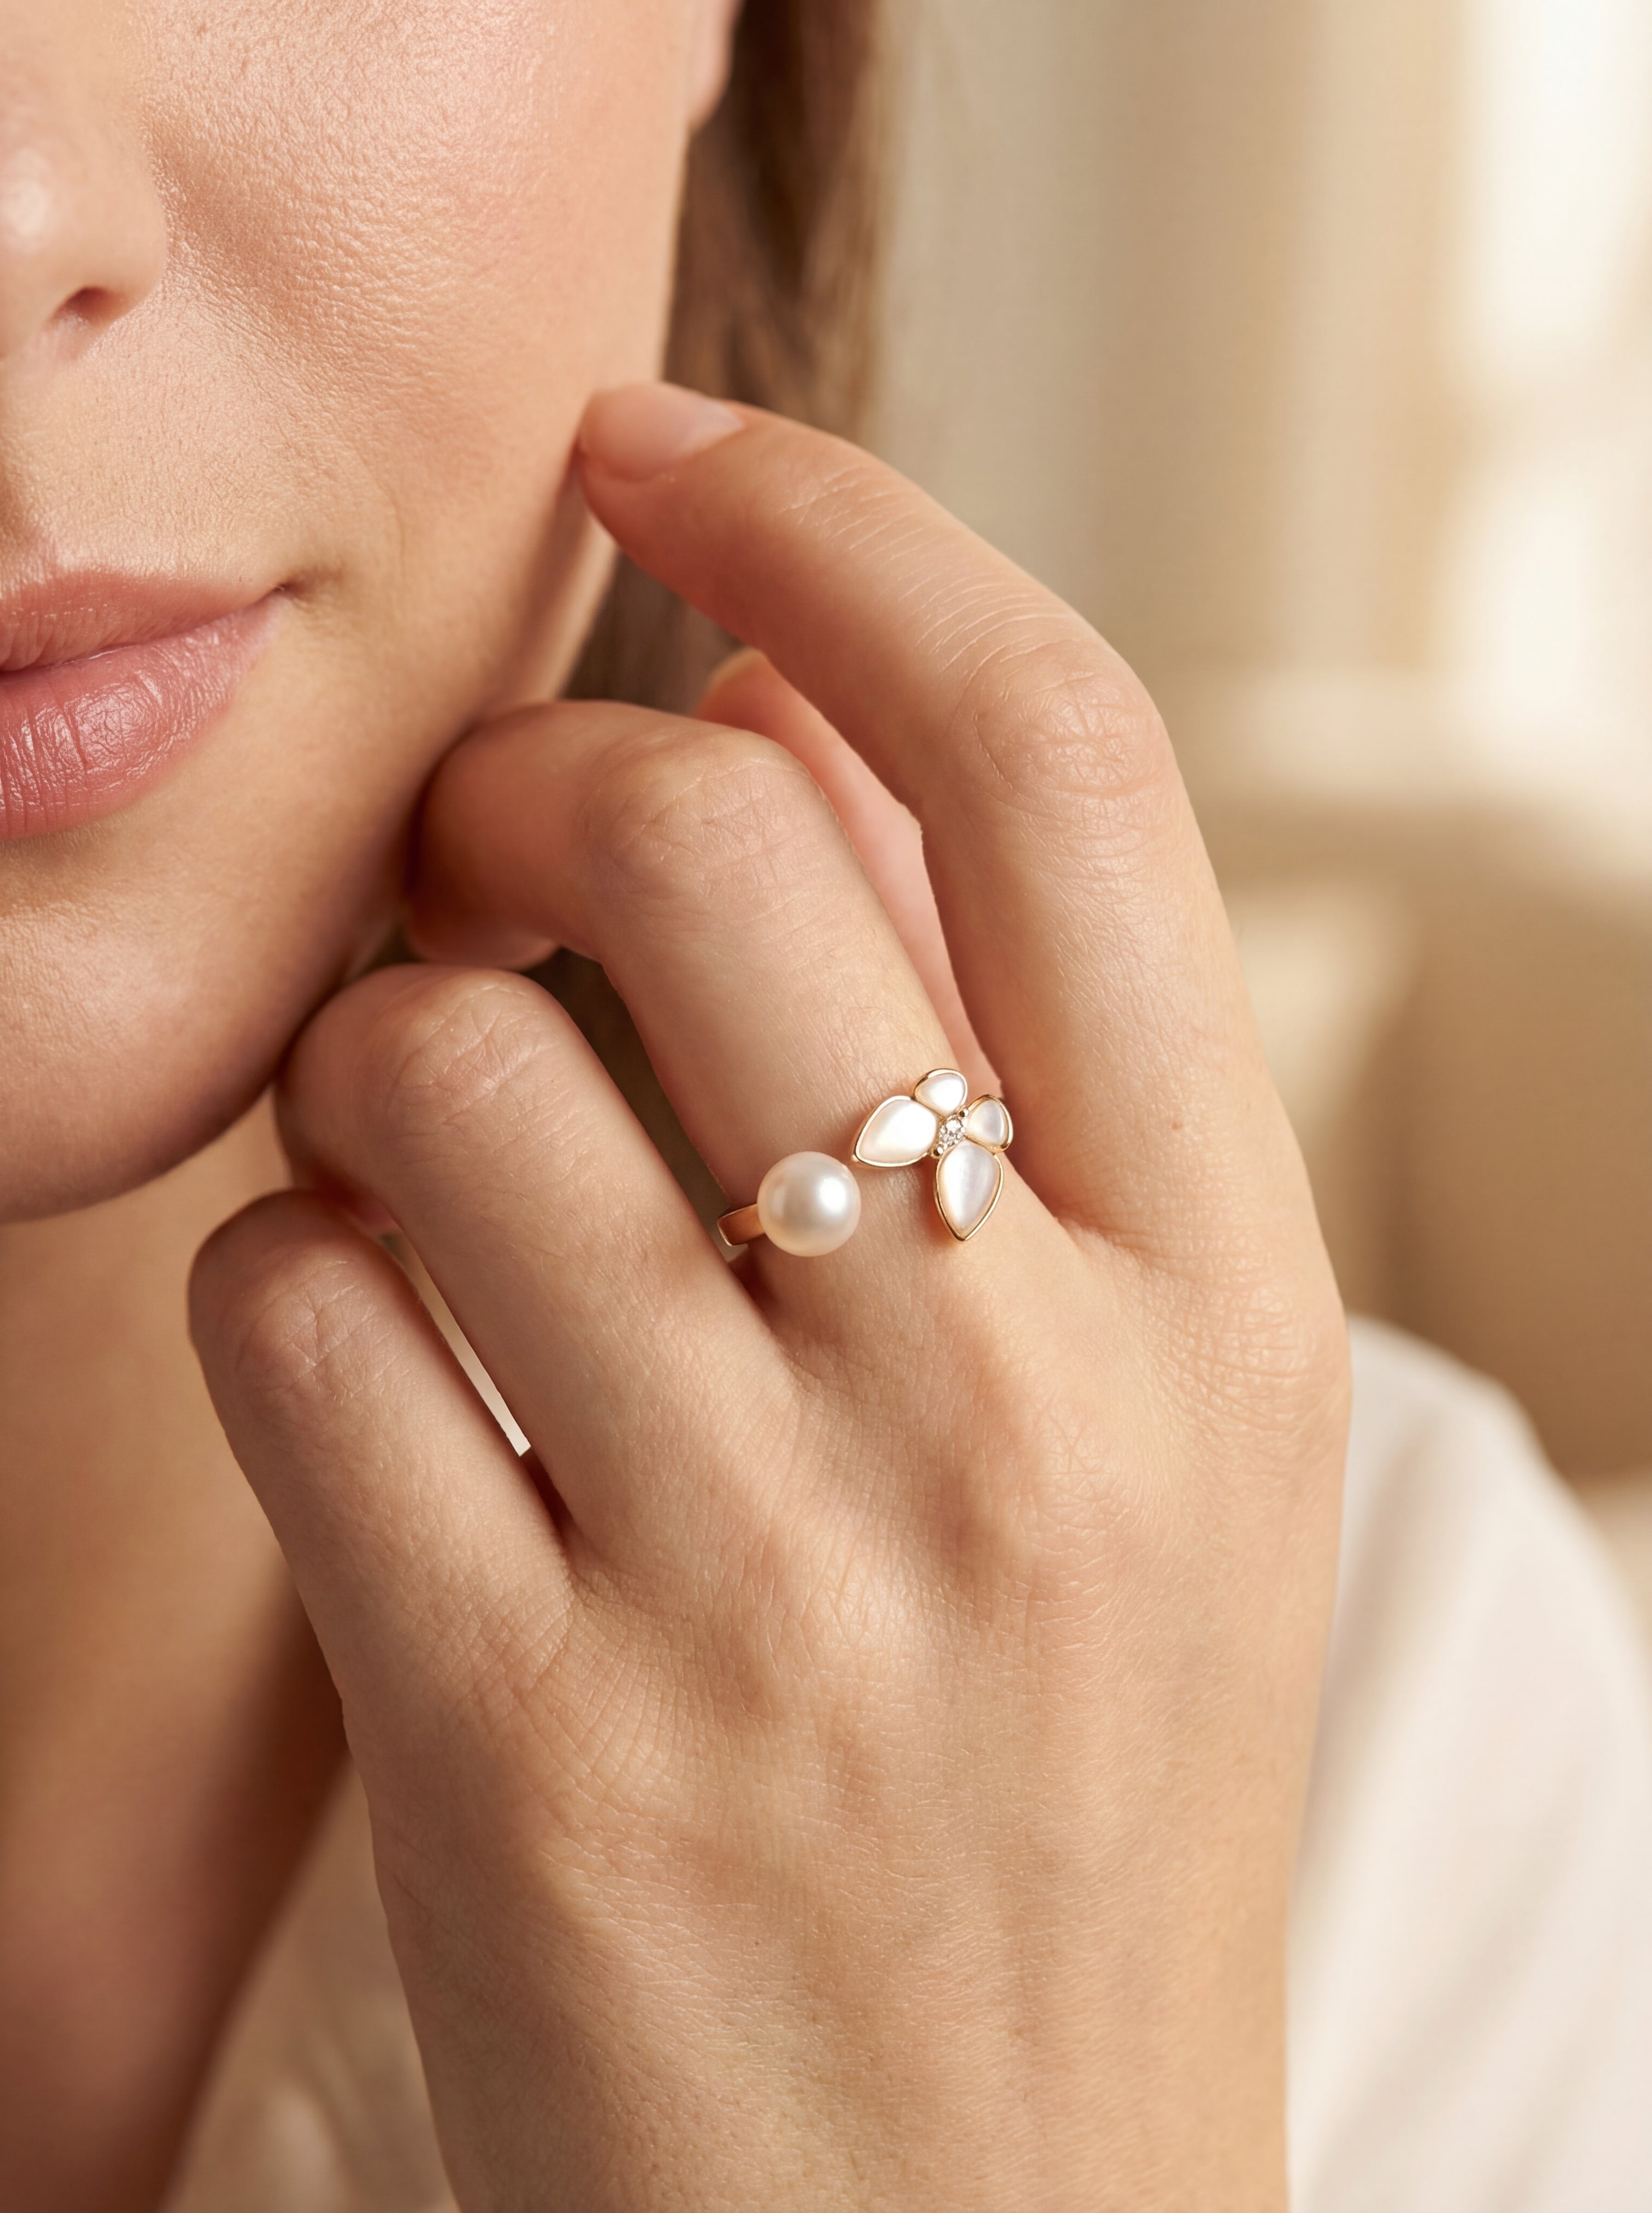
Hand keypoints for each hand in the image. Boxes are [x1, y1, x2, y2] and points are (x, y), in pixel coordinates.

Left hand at [190, 386, 1348, 2210]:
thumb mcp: (1150, 1428)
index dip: (848, 531)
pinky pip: (287, 1313)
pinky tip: (375, 1377)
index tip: (680, 442)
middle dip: (529, 795)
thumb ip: (1008, 1054)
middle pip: (688, 838)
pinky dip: (281, 1289)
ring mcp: (771, 1576)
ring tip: (442, 1184)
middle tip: (506, 883)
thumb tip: (800, 705)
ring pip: (429, 1065)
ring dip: (378, 1068)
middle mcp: (1023, 1402)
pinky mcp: (527, 1737)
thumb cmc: (1059, 1790)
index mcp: (1219, 1300)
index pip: (1056, 758)